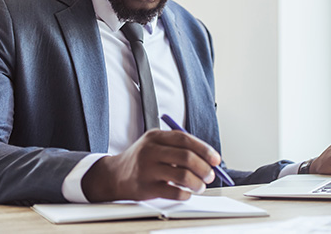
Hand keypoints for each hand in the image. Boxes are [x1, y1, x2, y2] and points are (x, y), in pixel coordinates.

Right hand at [81, 129, 219, 201]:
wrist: (115, 175)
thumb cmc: (142, 159)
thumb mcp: (155, 144)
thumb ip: (177, 147)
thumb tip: (208, 158)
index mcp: (155, 136)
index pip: (185, 139)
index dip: (204, 149)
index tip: (215, 159)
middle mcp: (150, 150)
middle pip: (186, 157)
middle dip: (204, 168)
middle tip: (210, 175)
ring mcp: (147, 169)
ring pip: (182, 175)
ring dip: (198, 183)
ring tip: (201, 186)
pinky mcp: (146, 187)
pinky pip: (173, 192)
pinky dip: (185, 194)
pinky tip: (186, 193)